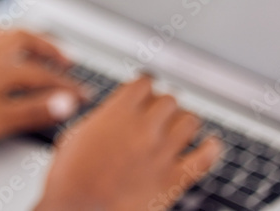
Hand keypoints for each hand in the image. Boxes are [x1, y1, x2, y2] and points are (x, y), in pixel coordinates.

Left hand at [0, 29, 88, 151]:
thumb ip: (33, 110)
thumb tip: (67, 102)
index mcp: (1, 67)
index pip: (44, 73)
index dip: (67, 85)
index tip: (83, 94)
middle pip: (26, 40)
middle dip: (49, 48)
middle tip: (67, 60)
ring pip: (5, 32)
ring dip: (26, 36)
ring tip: (38, 44)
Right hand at [36, 77, 222, 210]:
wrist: (78, 210)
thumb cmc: (69, 176)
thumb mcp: (76, 134)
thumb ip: (102, 118)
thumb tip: (113, 113)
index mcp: (118, 113)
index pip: (145, 83)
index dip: (144, 86)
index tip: (145, 91)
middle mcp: (144, 129)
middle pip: (169, 99)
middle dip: (163, 104)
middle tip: (158, 112)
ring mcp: (161, 154)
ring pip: (190, 121)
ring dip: (184, 121)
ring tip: (179, 126)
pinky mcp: (173, 180)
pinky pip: (204, 158)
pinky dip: (211, 148)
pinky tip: (210, 144)